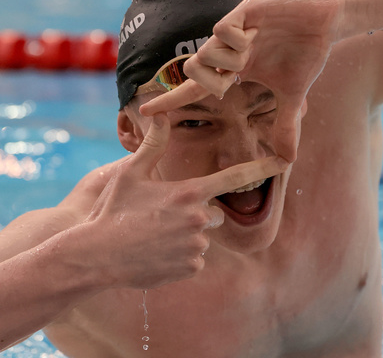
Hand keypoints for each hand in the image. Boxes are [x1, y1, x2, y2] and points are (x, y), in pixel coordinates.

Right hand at [78, 114, 287, 289]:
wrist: (97, 256)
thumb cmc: (113, 211)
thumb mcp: (130, 174)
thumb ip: (153, 144)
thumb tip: (162, 114)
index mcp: (188, 193)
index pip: (234, 178)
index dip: (262, 167)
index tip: (284, 161)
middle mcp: (198, 219)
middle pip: (214, 212)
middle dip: (196, 213)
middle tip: (164, 216)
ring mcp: (196, 246)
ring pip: (202, 236)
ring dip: (186, 236)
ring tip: (154, 236)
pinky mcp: (191, 268)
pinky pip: (195, 259)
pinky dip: (181, 256)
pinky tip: (156, 253)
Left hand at [140, 0, 343, 161]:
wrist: (326, 20)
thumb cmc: (305, 54)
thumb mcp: (293, 96)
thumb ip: (285, 125)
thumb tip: (288, 161)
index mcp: (235, 69)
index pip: (196, 88)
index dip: (171, 100)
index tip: (144, 112)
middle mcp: (228, 50)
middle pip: (194, 71)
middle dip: (210, 81)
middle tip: (237, 77)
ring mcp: (235, 30)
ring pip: (207, 52)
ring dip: (230, 61)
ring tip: (255, 48)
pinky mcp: (244, 10)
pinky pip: (223, 29)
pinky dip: (236, 38)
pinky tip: (256, 32)